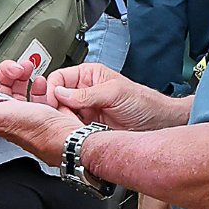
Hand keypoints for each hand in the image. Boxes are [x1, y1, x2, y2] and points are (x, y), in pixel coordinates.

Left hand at [0, 74, 77, 163]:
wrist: (69, 138)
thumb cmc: (41, 132)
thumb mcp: (1, 117)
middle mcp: (8, 115)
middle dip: (6, 72)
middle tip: (16, 70)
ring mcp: (26, 112)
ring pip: (16, 85)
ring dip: (21, 73)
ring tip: (28, 69)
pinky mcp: (43, 110)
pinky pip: (35, 90)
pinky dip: (36, 82)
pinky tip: (40, 82)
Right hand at [39, 61, 178, 131]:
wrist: (158, 124)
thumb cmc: (144, 103)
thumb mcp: (115, 93)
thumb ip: (87, 93)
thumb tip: (61, 93)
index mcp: (88, 75)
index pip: (58, 79)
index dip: (51, 90)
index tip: (51, 103)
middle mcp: (83, 92)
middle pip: (55, 99)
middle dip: (56, 109)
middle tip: (63, 118)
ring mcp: (85, 110)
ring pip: (61, 116)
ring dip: (63, 122)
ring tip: (72, 127)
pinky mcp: (87, 127)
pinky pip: (70, 129)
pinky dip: (70, 132)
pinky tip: (76, 134)